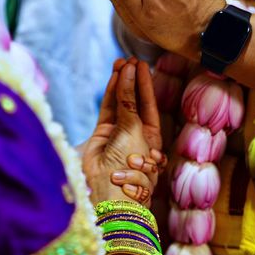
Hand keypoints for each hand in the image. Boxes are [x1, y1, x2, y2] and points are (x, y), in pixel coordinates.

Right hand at [82, 58, 160, 204]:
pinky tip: (113, 78)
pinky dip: (110, 93)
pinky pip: (107, 110)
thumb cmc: (131, 167)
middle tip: (129, 59)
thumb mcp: (134, 131)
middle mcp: (136, 134)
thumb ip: (128, 102)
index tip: (141, 64)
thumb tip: (127, 74)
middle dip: (132, 81)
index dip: (145, 83)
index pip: (149, 104)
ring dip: (120, 83)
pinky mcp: (101, 136)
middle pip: (134, 102)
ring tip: (120, 63)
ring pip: (119, 104)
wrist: (110, 194)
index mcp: (153, 137)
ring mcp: (117, 135)